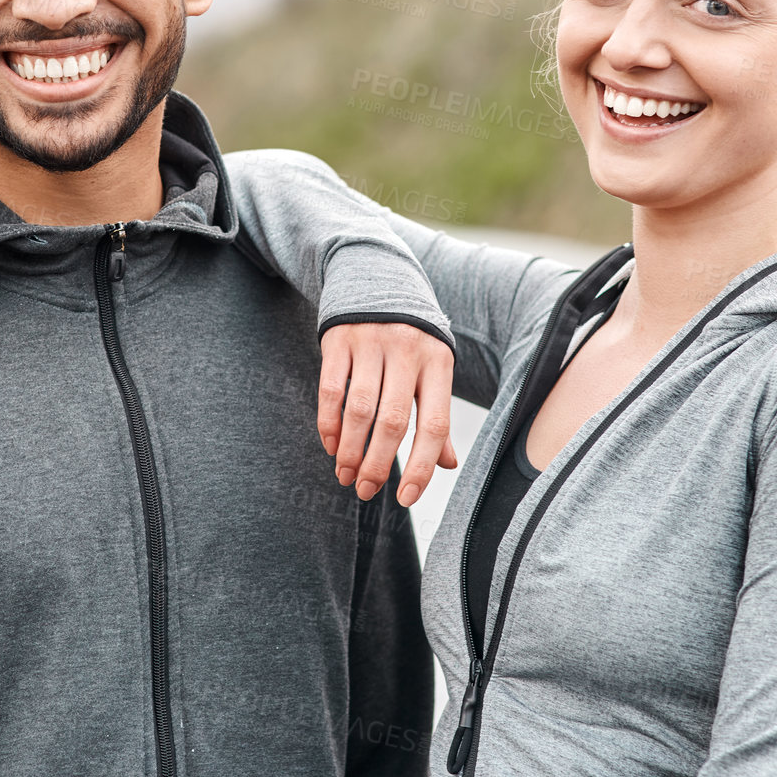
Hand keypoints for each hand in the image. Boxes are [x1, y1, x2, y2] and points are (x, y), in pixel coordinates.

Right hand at [318, 322, 456, 506]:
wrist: (378, 277)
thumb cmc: (412, 340)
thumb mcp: (433, 369)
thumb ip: (438, 416)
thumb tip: (447, 465)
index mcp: (438, 363)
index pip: (433, 424)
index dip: (421, 465)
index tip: (406, 498)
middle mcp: (407, 351)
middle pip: (392, 421)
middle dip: (378, 464)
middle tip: (366, 491)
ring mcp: (372, 342)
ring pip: (359, 410)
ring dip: (351, 450)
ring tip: (346, 476)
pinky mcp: (339, 339)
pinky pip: (330, 390)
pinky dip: (329, 424)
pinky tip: (331, 446)